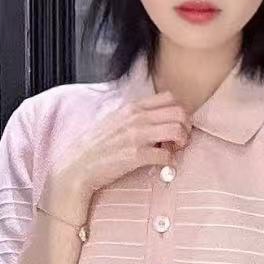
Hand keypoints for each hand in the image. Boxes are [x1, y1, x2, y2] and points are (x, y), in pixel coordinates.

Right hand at [40, 89, 191, 217]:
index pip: (169, 97)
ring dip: (182, 142)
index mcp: (131, 107)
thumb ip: (134, 116)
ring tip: (175, 150)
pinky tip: (165, 164)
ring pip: (177, 130)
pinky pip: (166, 155)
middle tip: (181, 139)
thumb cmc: (95, 147)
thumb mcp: (114, 121)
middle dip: (186, 126)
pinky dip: (170, 161)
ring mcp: (136, 136)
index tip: (176, 124)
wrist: (77, 166)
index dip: (179, 111)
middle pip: (178, 112)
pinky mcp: (136, 155)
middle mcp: (136, 118)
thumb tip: (154, 119)